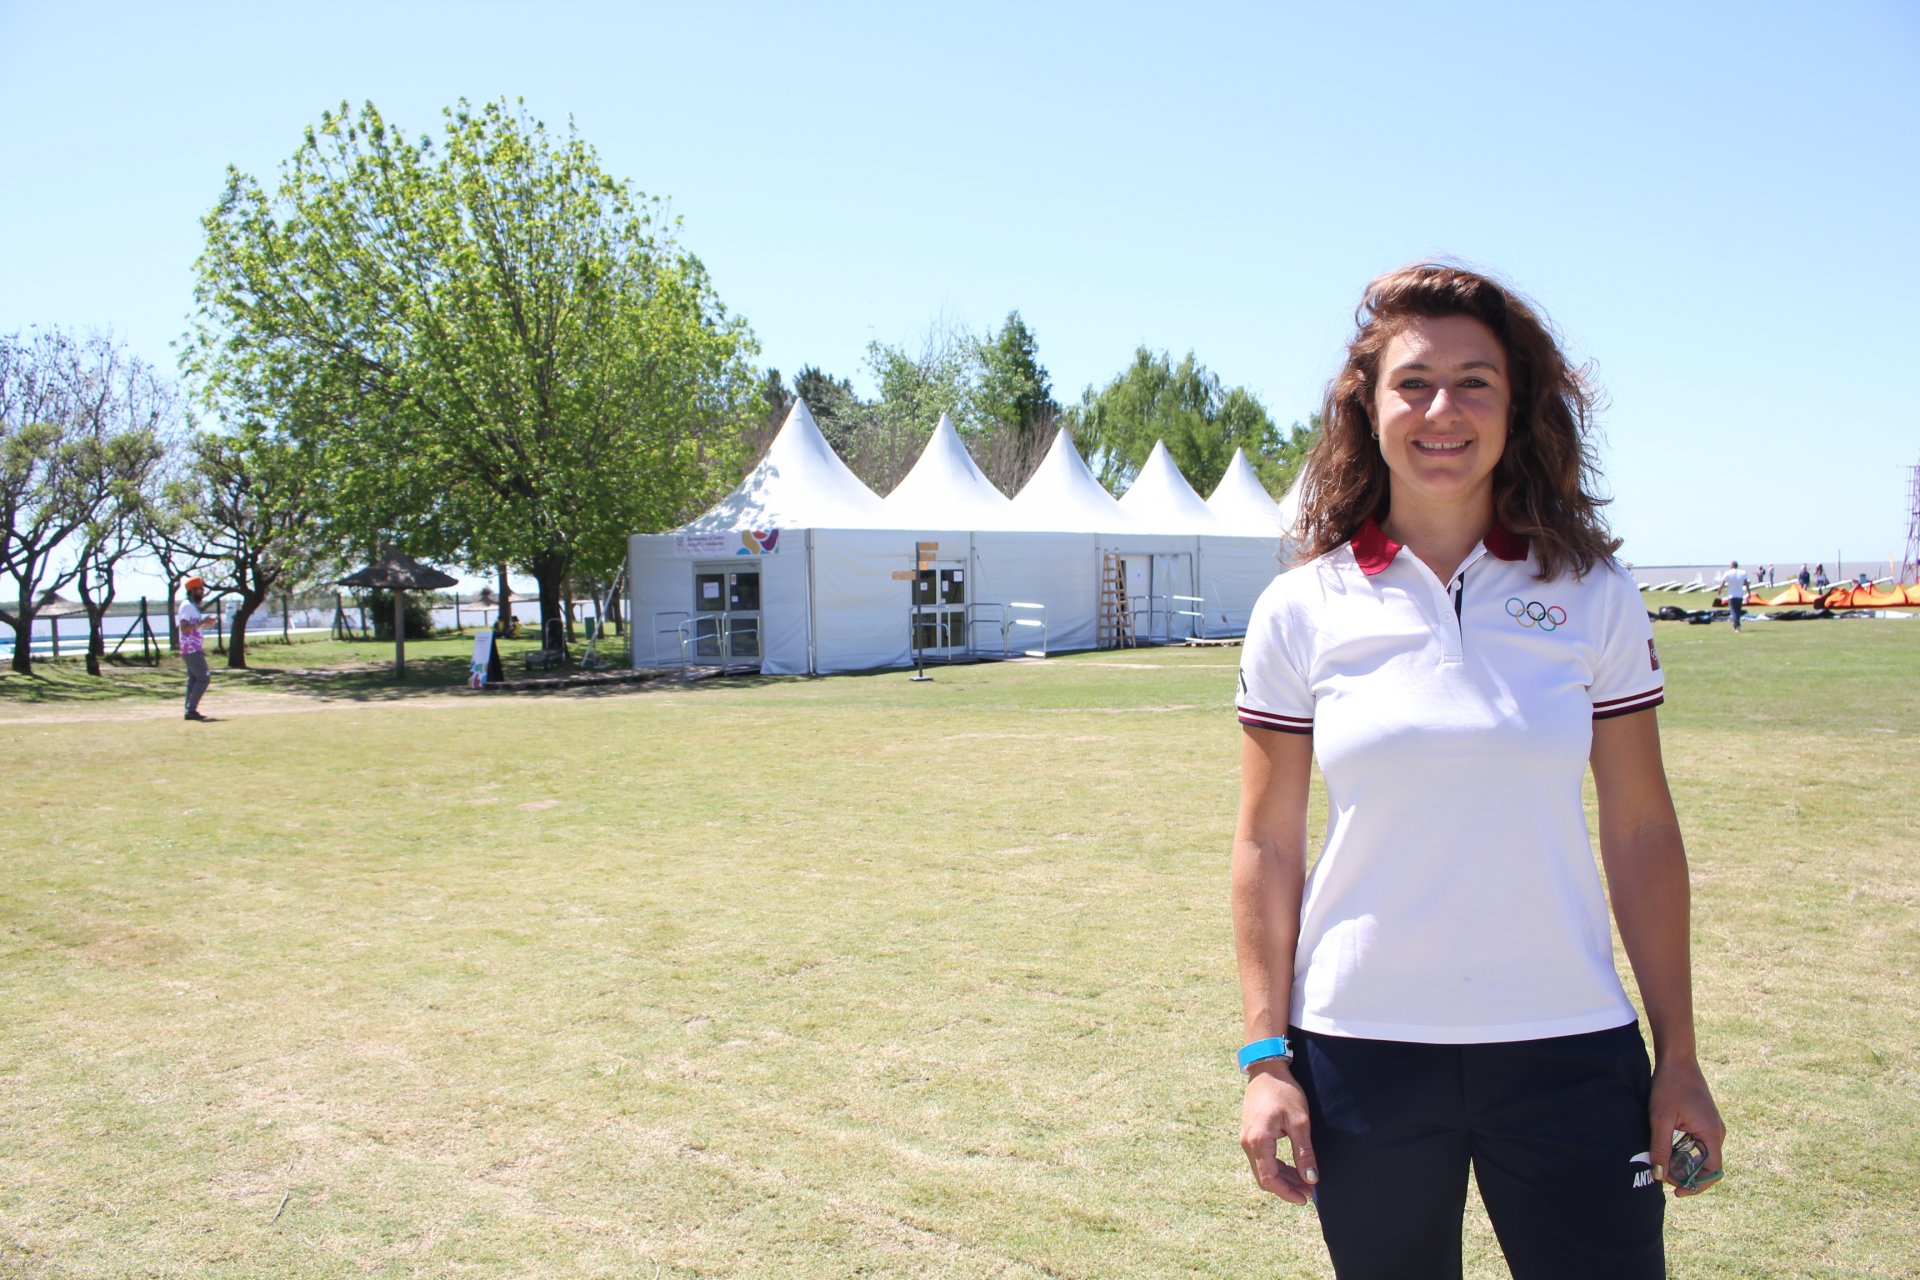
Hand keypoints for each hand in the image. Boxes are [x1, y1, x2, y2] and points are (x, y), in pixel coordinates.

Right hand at [1239, 1062, 1318, 1203]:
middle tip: (1308, 1192)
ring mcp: (1246, 1139)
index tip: (1305, 1199)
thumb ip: (1304, 1152)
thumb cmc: (1284, 1092)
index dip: (1287, 1193)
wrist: (1266, 1070)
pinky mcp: (1250, 1134)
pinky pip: (1261, 1159)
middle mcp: (1247, 1143)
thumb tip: (1311, 1179)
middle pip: (1264, 1177)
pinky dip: (1276, 1167)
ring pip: (1263, 1169)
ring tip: (1304, 1182)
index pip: (1269, 1179)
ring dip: (1282, 1179)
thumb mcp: (1299, 1121)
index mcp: (1258, 1141)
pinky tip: (1292, 1168)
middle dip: (1286, 1188)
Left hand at [1649, 1056, 1724, 1195]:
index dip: (1696, 1186)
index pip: (1713, 1172)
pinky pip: (1696, 1143)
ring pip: (1699, 1155)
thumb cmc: (1670, 1086)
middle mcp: (1716, 1133)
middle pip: (1705, 1166)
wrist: (1677, 1059)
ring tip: (1660, 1159)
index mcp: (1712, 1134)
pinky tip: (1664, 1145)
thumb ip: (1660, 1148)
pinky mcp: (1703, 1121)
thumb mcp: (1661, 1119)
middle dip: (1685, 1174)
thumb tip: (1659, 1175)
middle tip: (1661, 1172)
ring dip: (1682, 1161)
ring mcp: (1710, 1127)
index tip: (1676, 1191)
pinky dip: (1682, 1149)